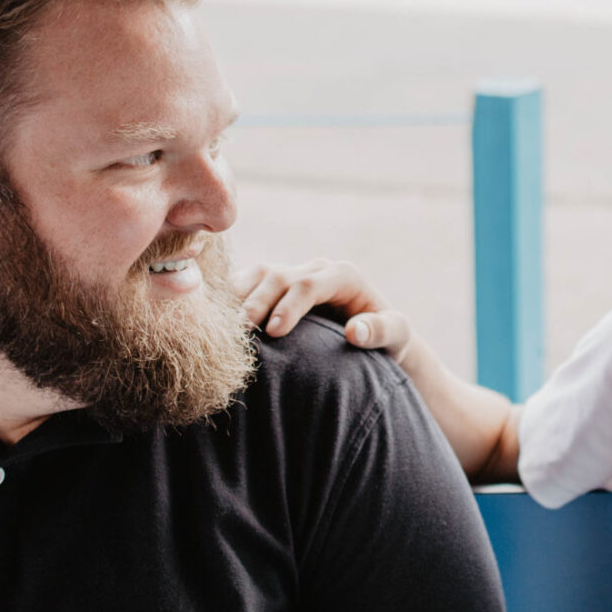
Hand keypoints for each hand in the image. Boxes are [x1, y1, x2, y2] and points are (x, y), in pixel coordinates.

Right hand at [231, 259, 414, 363]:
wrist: (373, 340)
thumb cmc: (387, 340)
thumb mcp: (396, 337)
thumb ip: (381, 331)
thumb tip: (355, 331)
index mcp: (343, 276)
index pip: (310, 284)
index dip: (290, 306)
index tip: (275, 332)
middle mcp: (315, 270)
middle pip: (278, 276)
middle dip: (258, 301)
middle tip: (241, 332)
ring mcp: (293, 276)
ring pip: (258, 275)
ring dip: (237, 297)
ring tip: (222, 324)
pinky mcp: (275, 288)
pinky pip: (247, 285)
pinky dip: (230, 299)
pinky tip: (215, 320)